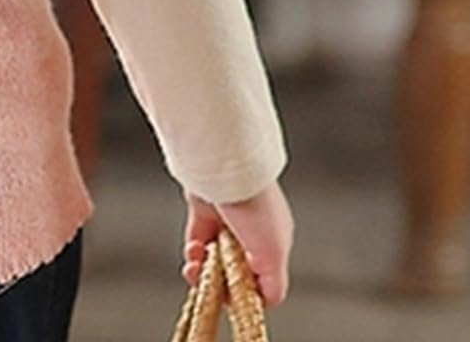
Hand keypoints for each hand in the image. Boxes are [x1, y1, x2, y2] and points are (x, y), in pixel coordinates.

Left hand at [181, 180, 292, 307]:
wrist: (225, 169)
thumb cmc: (255, 206)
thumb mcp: (274, 255)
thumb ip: (273, 284)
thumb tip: (266, 301)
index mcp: (275, 243)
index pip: (263, 280)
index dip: (247, 292)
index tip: (233, 296)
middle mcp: (252, 233)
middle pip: (235, 270)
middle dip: (221, 281)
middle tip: (211, 283)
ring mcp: (227, 221)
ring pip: (214, 259)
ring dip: (204, 269)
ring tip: (196, 268)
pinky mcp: (205, 210)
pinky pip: (198, 241)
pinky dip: (194, 252)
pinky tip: (193, 252)